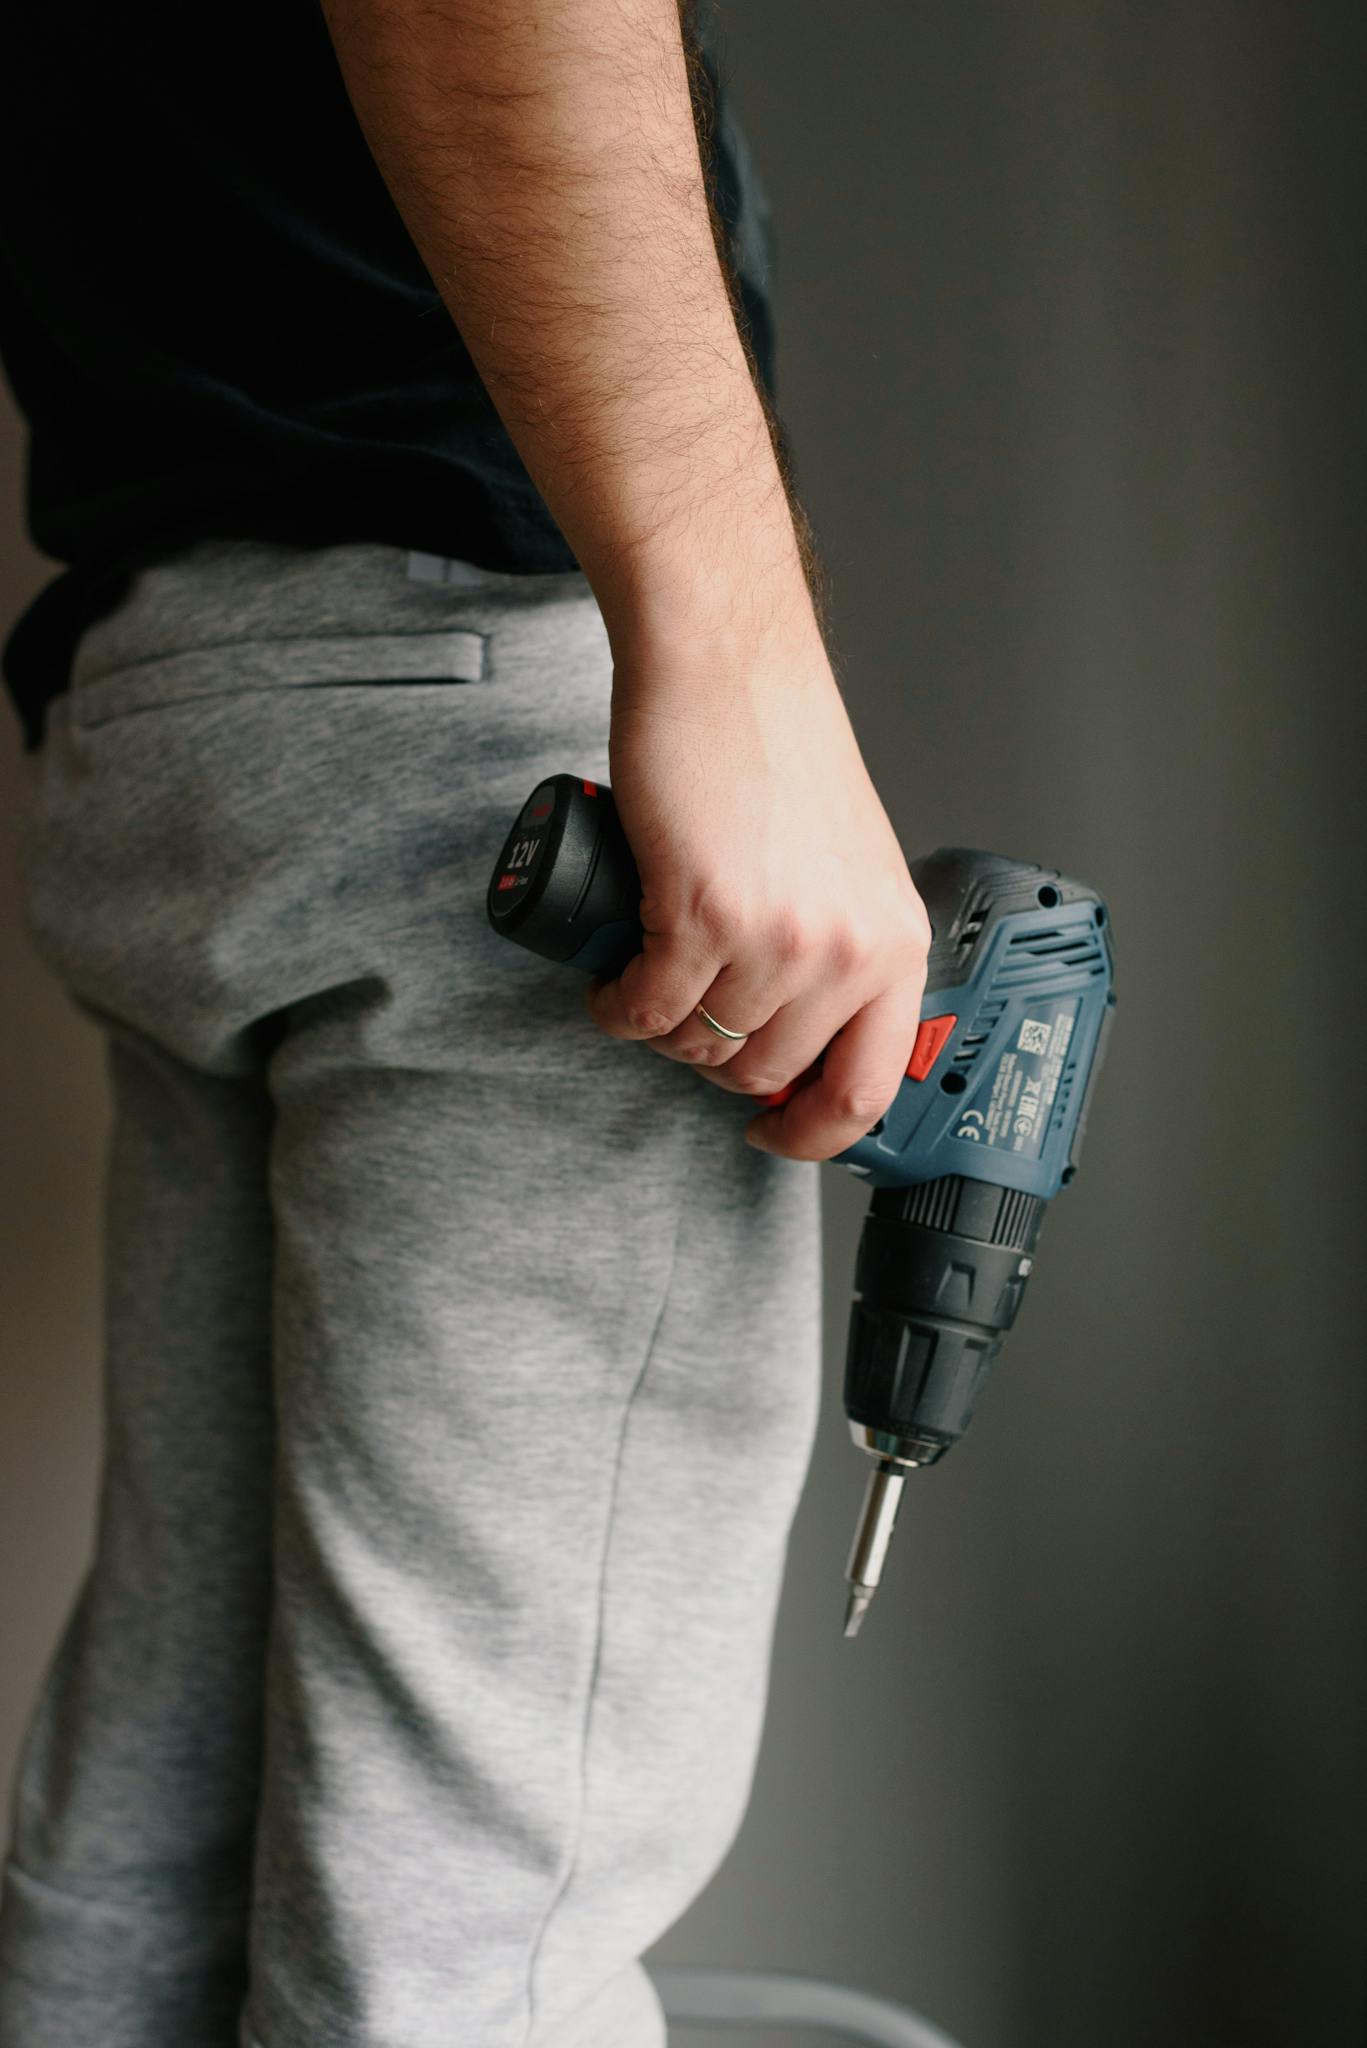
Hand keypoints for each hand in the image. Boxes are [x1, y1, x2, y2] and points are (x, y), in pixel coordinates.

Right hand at [584, 625, 930, 1161]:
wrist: (727, 661)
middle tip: (685, 1013)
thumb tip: (800, 1018)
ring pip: (702, 1046)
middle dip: (713, 1059)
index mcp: (894, 939)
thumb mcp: (845, 861)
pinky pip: (647, 1007)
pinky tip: (611, 980)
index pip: (870, 1086)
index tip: (777, 1130)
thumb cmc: (776, 744)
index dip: (814, 1131)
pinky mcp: (702, 912)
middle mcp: (848, 948)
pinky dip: (617, 1006)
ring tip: (645, 983)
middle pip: (767, 1072)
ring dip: (661, 1031)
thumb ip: (841, 938)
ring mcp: (779, 936)